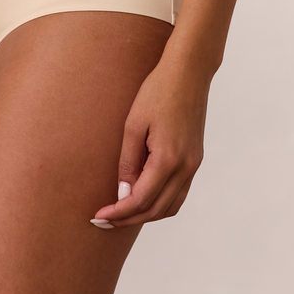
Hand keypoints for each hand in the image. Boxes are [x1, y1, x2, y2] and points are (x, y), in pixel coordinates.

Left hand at [91, 58, 208, 227]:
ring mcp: (194, 165)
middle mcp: (186, 167)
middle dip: (128, 219)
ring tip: (120, 213)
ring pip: (171, 206)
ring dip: (145, 214)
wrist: (188, 73)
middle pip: (156, 210)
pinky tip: (141, 198)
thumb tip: (123, 195)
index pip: (141, 200)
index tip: (98, 216)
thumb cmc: (157, 92)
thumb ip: (128, 162)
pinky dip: (160, 203)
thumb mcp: (133, 125)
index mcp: (169, 159)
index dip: (118, 212)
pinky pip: (178, 193)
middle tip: (103, 220)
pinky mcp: (195, 159)